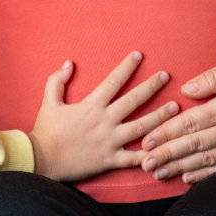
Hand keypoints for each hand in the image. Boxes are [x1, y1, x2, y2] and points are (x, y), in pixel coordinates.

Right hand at [29, 52, 176, 182]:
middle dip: (151, 87)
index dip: (127, 66)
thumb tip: (68, 63)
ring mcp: (109, 141)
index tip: (139, 55)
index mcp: (91, 106)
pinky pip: (133, 158)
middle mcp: (104, 121)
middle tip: (166, 76)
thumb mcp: (48, 102)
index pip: (114, 81)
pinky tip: (164, 148)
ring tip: (175, 108)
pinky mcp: (109, 160)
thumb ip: (57, 81)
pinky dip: (149, 155)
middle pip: (133, 101)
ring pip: (141, 127)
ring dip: (159, 117)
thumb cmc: (45, 131)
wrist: (40, 160)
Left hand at [140, 55, 215, 183]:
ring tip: (158, 173)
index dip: (167, 133)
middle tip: (144, 163)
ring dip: (181, 168)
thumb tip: (186, 90)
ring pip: (208, 160)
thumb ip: (212, 77)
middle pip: (196, 145)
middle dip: (168, 155)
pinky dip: (206, 175)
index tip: (146, 141)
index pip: (192, 122)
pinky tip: (187, 178)